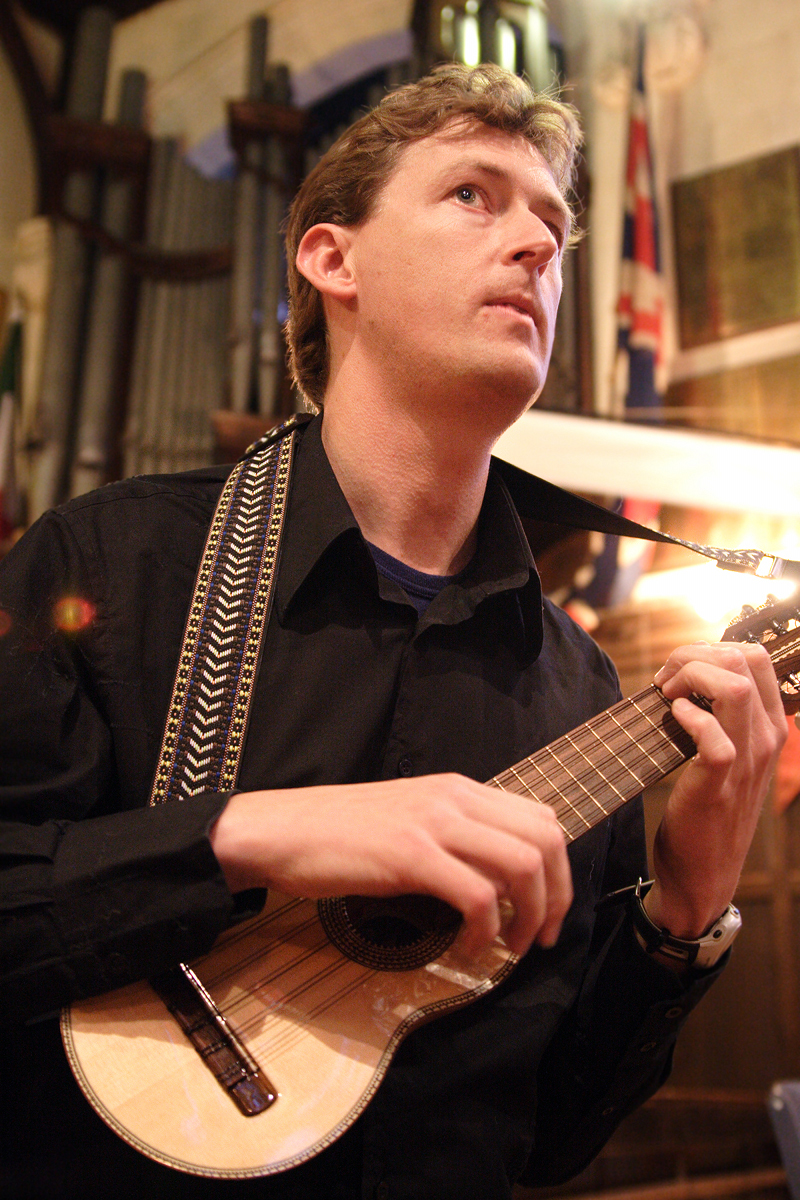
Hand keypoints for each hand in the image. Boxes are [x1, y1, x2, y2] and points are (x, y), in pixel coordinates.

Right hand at [209, 774, 572, 956]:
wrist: (279, 830)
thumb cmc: (337, 833)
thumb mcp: (409, 820)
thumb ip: (453, 836)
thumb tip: (495, 879)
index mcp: (458, 789)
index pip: (541, 818)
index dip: (559, 870)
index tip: (547, 911)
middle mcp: (455, 797)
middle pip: (546, 839)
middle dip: (558, 897)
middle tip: (542, 938)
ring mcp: (433, 823)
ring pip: (523, 863)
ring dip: (531, 915)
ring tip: (511, 947)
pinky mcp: (409, 854)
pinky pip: (477, 895)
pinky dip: (486, 930)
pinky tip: (469, 948)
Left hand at [645, 641, 785, 940]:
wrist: (702, 873)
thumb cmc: (704, 809)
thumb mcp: (724, 755)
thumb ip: (718, 717)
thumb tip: (687, 675)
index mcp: (769, 727)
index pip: (756, 656)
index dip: (709, 649)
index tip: (678, 673)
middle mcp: (767, 739)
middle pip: (747, 659)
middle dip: (695, 655)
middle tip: (667, 681)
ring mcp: (747, 761)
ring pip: (735, 686)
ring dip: (690, 677)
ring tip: (668, 695)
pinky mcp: (719, 783)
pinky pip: (713, 735)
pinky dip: (687, 717)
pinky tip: (671, 719)